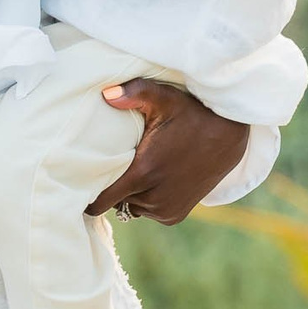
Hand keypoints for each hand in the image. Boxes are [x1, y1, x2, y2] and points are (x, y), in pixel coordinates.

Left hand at [83, 79, 249, 223]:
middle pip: (114, 200)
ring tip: (135, 169)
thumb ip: (135, 93)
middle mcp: (154, 197)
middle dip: (111, 186)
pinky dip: (145, 199)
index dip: (87, 193)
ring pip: (130, 205)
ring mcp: (165, 209)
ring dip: (128, 193)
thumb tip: (105, 94)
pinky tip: (151, 179)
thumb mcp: (165, 98)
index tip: (78, 183)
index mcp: (144, 173)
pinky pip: (146, 210)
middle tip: (111, 164)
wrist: (229, 138)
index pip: (101, 200)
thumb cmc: (191, 114)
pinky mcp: (174, 215)